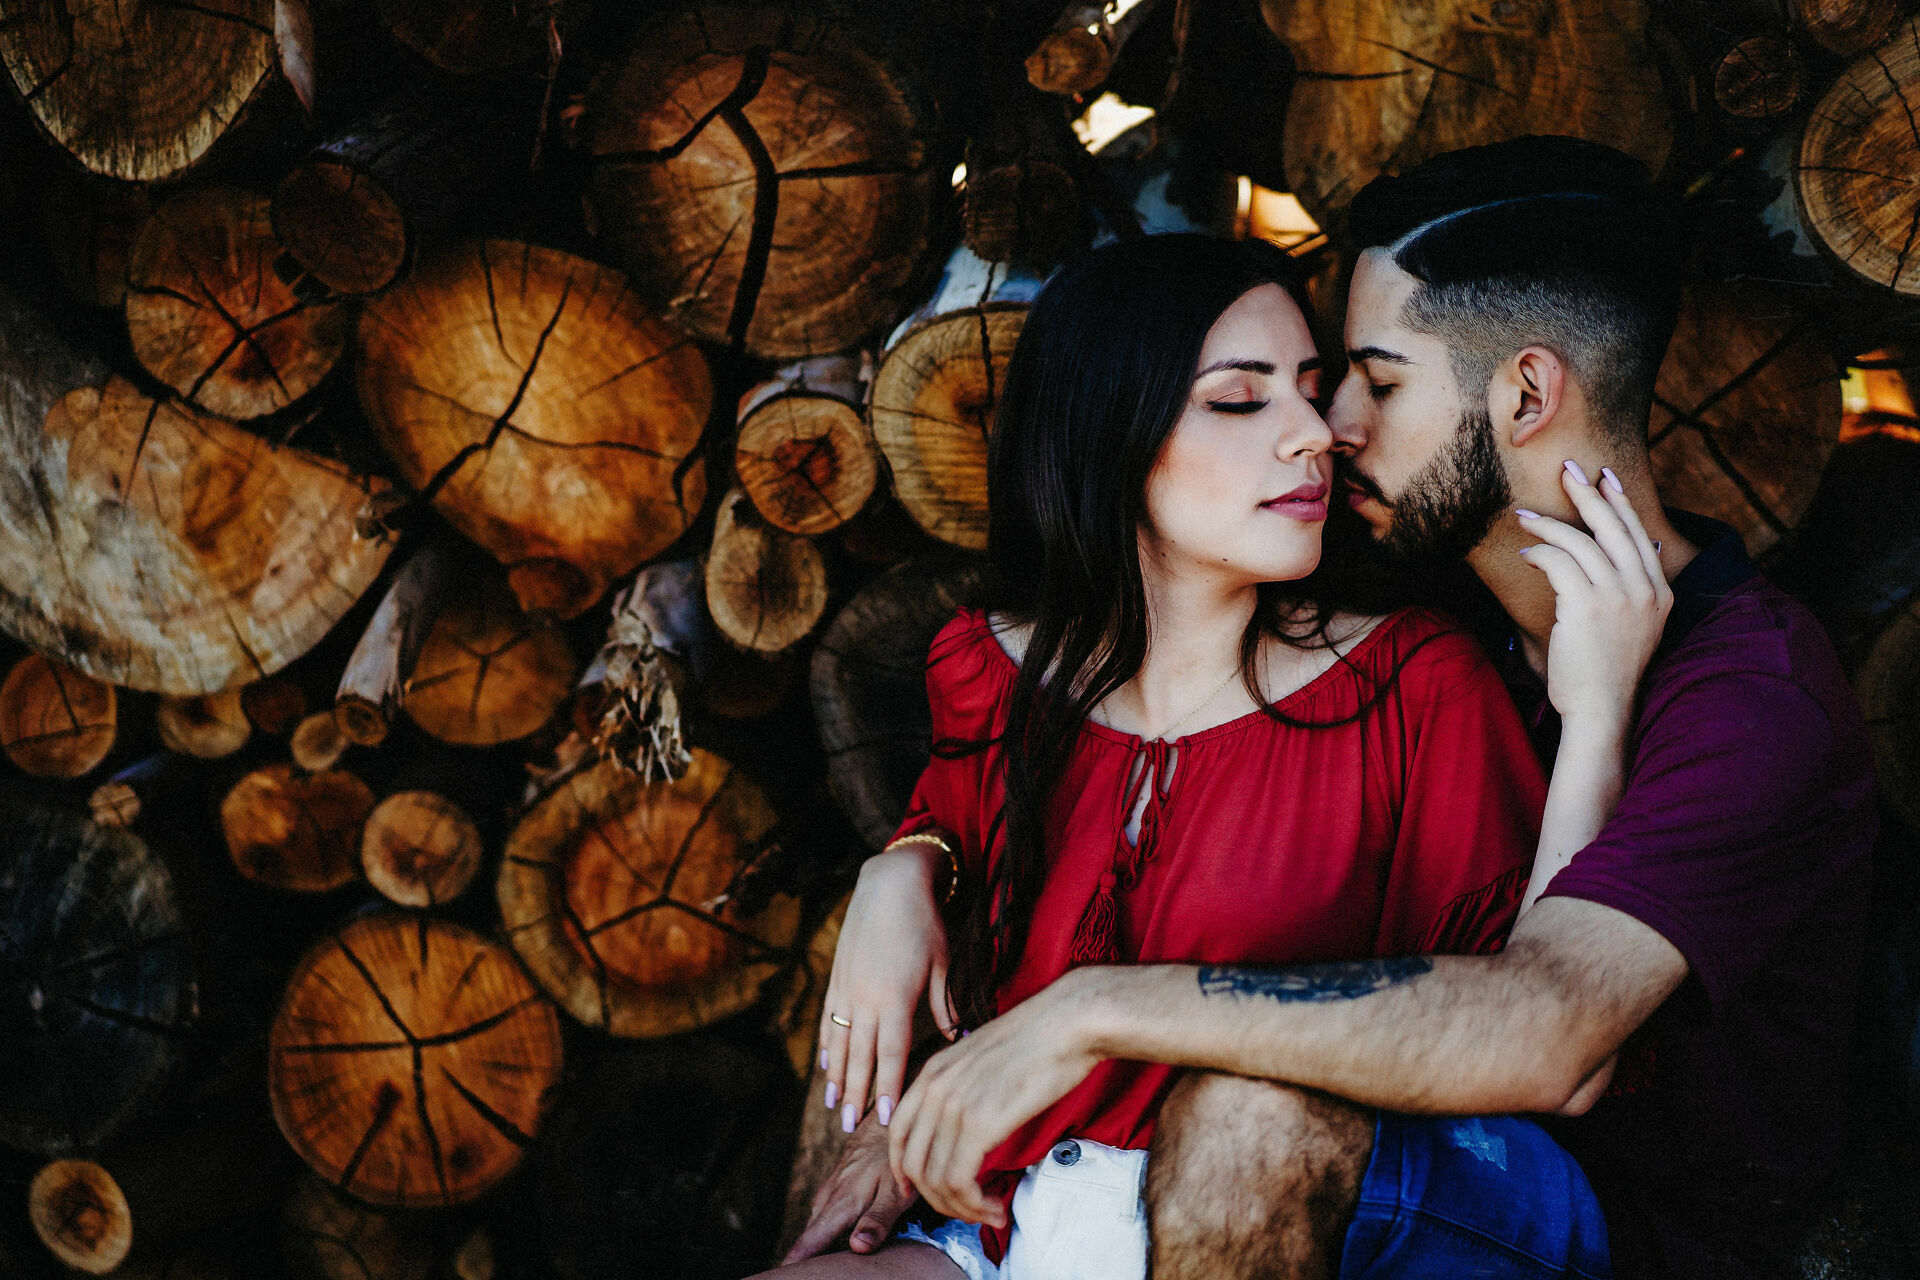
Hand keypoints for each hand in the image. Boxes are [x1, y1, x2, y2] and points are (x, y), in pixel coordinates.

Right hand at [782, 1111, 915, 1261]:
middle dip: (803, 1255)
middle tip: (794, 1273)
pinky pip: (826, 1209)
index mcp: (842, 1204)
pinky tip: (833, 1231)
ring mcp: (832, 1187)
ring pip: (819, 1221)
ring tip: (812, 1260)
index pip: (812, 1240)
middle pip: (812, 1234)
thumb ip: (878, 1220)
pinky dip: (825, 1224)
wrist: (887, 1118)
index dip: (796, 1259)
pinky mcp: (838, 1181)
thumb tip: (856, 1248)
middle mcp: (830, 1197)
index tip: (781, 1274)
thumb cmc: (895, 1159)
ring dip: (814, 1239)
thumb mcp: (896, 1192)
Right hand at [820, 842, 958, 1134]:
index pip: (889, 1055)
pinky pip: (828, 1020)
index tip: (881, 1119)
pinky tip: (826, 1066)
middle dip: (855, 1094)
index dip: (885, 1089)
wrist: (888, 884)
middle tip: (848, 1127)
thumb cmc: (924, 923)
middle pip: (859, 1058)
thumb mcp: (943, 964)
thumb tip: (958, 1038)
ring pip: (838, 1043)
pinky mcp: (837, 978)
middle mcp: (866, 999)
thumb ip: (946, 1005)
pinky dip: (826, 1046)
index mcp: (895, 999)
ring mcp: (847, 989)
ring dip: (836, 1077)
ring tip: (833, 1106)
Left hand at [887, 970, 1104, 1227]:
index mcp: (932, 1071)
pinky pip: (958, 1181)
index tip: (925, 1190)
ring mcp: (954, 1105)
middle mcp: (934, 1088)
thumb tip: (971, 1127)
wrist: (1068, 1022)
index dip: (905, 1170)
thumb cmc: (1040, 1040)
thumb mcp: (985, 1060)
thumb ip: (966, 1090)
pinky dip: (974, 1205)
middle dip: (937, 1199)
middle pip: (912, 1164)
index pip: (897, 1133)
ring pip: (935, 1179)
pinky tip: (996, 1206)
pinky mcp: (980, 1122)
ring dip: (961, 1209)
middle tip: (969, 1210)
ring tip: (990, 1212)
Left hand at [1518, 462, 1671, 729]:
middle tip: (1568, 469)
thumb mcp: (1637, 626)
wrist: (1601, 711)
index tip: (1605, 477)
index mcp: (1661, 594)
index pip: (1639, 536)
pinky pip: (1559, 562)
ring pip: (1581, 542)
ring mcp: (1619, 597)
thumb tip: (1645, 545)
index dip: (1620, 504)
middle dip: (1589, 494)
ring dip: (1550, 524)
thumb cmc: (1608, 672)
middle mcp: (1645, 591)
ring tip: (1525, 516)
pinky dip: (1540, 552)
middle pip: (1614, 528)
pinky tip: (1526, 552)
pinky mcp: (1587, 606)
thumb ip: (1639, 589)